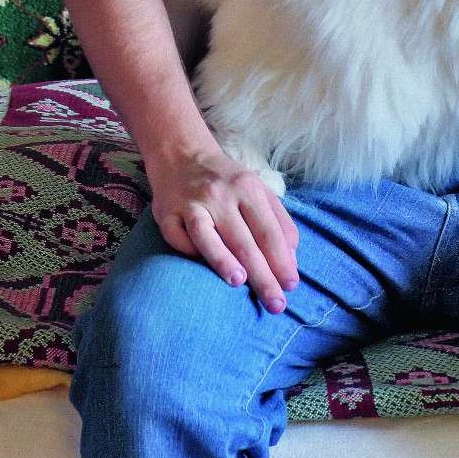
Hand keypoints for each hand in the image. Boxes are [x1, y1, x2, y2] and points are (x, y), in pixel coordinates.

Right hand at [143, 145, 299, 313]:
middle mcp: (220, 195)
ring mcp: (192, 204)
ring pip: (207, 235)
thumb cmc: (226, 180)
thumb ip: (278, 221)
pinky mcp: (167, 213)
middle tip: (276, 304)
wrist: (182, 153)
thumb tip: (291, 259)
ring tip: (239, 282)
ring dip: (222, 259)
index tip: (291, 286)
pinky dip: (188, 252)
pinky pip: (177, 237)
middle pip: (244, 241)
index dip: (281, 260)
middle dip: (262, 275)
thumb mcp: (258, 190)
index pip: (268, 231)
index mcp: (247, 188)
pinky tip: (201, 267)